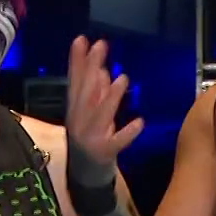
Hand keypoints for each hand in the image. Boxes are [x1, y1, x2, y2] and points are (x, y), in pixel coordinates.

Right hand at [64, 36, 144, 165]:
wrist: (85, 176)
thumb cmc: (90, 139)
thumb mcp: (90, 114)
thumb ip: (95, 93)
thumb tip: (101, 70)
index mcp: (75, 110)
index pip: (75, 81)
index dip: (77, 61)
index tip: (82, 39)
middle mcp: (79, 121)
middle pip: (85, 93)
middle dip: (91, 69)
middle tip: (100, 46)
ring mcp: (90, 137)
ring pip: (100, 115)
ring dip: (110, 97)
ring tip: (122, 78)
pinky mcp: (104, 152)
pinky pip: (117, 142)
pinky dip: (127, 133)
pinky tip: (139, 122)